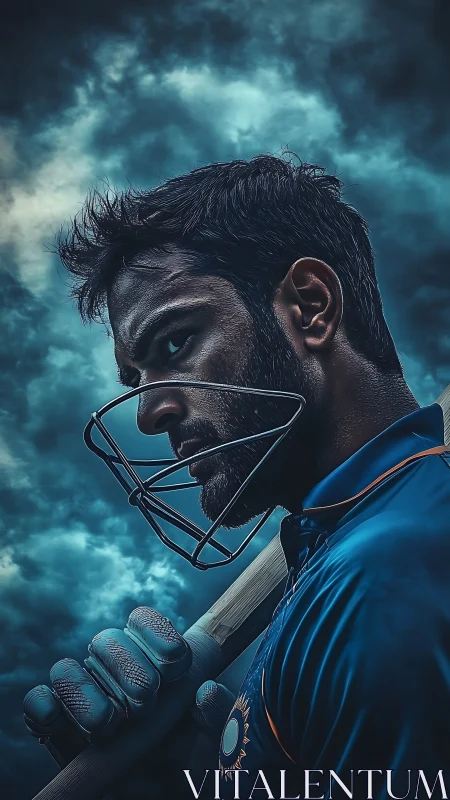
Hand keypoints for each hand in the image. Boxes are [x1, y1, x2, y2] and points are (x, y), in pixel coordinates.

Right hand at [24, 607, 233, 795]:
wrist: (163, 796)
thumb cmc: (190, 762)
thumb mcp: (214, 741)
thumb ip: (218, 715)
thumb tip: (206, 691)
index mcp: (151, 660)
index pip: (143, 622)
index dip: (156, 632)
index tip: (175, 661)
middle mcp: (113, 670)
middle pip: (107, 640)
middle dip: (127, 667)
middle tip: (145, 702)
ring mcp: (83, 697)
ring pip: (67, 669)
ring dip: (86, 691)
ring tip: (107, 722)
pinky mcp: (56, 727)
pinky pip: (38, 703)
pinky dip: (44, 706)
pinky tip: (57, 720)